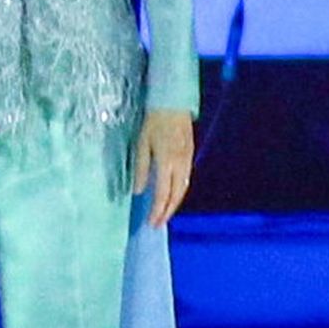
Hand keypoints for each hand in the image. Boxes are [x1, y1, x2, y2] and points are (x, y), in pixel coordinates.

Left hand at [133, 108, 193, 228]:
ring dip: (174, 204)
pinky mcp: (190, 156)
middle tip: (158, 224)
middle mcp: (180, 164)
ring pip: (183, 189)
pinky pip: (187, 180)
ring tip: (165, 214)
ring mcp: (187, 160)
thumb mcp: (141, 144)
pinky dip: (180, 192)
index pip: (162, 194)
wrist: (173, 104)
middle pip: (176, 195)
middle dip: (167, 212)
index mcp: (166, 162)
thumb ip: (141, 169)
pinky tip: (173, 196)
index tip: (151, 222)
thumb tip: (138, 191)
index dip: (157, 210)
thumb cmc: (154, 122)